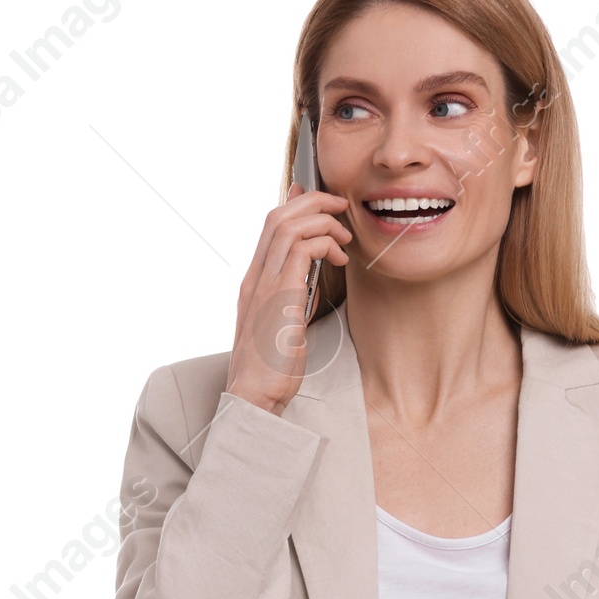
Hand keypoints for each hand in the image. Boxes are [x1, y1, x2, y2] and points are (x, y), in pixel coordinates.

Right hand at [225, 185, 351, 415]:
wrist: (254, 396)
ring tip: (345, 236)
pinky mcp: (280, 297)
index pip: (271, 226)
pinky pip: (303, 250)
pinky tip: (340, 260)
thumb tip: (308, 276)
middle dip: (313, 202)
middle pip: (278, 215)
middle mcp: (255, 277)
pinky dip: (325, 244)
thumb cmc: (271, 369)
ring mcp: (264, 285)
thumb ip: (291, 296)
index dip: (296, 204)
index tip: (320, 201)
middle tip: (341, 208)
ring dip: (323, 220)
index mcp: (254, 281)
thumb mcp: (281, 324)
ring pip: (289, 225)